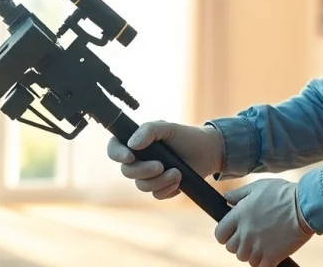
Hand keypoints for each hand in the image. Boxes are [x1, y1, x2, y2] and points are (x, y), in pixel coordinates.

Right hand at [107, 121, 224, 199]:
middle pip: (127, 172)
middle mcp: (139, 160)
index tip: (130, 156)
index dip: (117, 154)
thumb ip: (148, 131)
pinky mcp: (161, 188)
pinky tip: (179, 180)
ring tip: (177, 173)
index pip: (114, 148)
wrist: (208, 152)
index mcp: (136, 142)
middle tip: (161, 165)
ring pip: (141, 186)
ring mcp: (149, 175)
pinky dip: (168, 189)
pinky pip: (156, 195)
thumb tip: (131, 144)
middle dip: (144, 171)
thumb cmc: (186, 136)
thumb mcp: (168, 128)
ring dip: (159, 181)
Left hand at [215, 178, 313, 266]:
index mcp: (239, 215)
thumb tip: (226, 198)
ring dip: (251, 253)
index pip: (220, 234)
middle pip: (231, 248)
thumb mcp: (257, 187)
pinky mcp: (272, 256)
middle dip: (239, 244)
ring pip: (245, 258)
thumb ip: (239, 194)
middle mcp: (245, 232)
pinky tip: (270, 253)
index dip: (225, 235)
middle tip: (251, 237)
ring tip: (262, 243)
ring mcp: (258, 246)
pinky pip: (259, 266)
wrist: (305, 206)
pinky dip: (263, 262)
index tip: (233, 233)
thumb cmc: (282, 194)